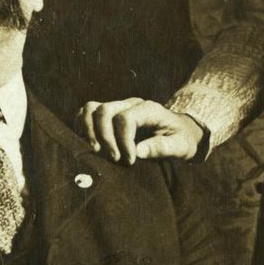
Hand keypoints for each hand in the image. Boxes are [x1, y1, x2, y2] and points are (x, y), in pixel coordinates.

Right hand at [79, 95, 203, 164]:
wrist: (180, 131)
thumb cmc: (181, 139)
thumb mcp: (180, 146)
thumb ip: (161, 148)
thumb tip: (137, 151)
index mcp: (149, 109)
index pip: (126, 118)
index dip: (123, 141)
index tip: (130, 160)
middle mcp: (130, 104)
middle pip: (105, 111)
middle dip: (105, 138)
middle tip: (114, 159)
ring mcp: (118, 106)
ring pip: (91, 108)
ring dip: (88, 130)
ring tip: (96, 151)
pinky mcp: (109, 114)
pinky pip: (87, 112)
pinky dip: (82, 126)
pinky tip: (89, 144)